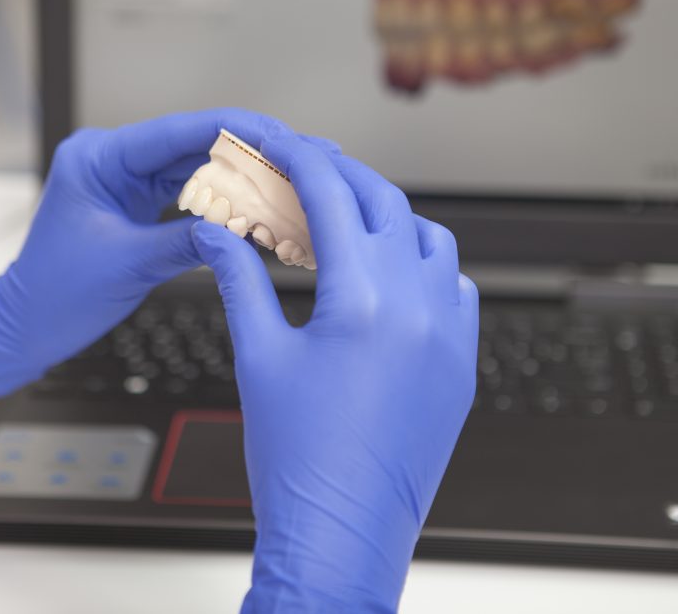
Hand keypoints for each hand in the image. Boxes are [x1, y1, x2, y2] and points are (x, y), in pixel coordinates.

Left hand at [0, 108, 288, 409]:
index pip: (179, 132)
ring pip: (200, 165)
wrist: (25, 325)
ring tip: (295, 176)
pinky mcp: (139, 200)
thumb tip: (240, 228)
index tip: (281, 137)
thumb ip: (186, 242)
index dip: (236, 132)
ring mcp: (127, 178)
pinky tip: (263, 200)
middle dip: (252, 150)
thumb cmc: (55, 295)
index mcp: (99, 159)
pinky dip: (227, 197)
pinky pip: (192, 190)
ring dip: (246, 172)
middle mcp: (113, 159)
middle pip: (196, 142)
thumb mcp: (127, 266)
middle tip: (305, 156)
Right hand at [192, 137, 478, 611]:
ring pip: (432, 240)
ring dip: (390, 218)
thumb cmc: (297, 459)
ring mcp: (450, 335)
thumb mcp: (259, 358)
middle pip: (386, 204)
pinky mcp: (461, 365)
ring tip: (346, 224)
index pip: (333, 199)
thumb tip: (216, 235)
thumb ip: (240, 282)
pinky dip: (426, 265)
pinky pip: (458, 287)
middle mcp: (419, 307)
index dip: (300, 161)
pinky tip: (392, 277)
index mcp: (363, 300)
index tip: (280, 144)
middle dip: (342, 177)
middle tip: (304, 172)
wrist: (342, 534)